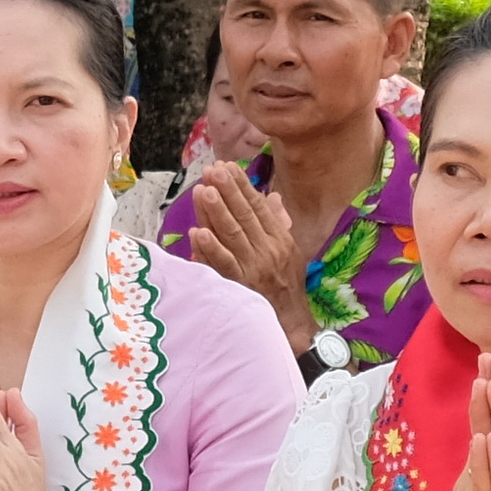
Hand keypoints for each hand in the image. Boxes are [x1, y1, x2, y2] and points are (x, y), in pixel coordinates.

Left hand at [180, 160, 315, 352]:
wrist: (292, 323)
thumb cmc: (286, 285)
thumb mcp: (289, 251)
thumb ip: (278, 223)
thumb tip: (272, 197)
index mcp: (280, 238)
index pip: (259, 206)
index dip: (243, 186)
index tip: (228, 166)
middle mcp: (268, 250)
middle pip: (244, 216)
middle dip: (228, 191)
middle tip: (212, 170)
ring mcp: (254, 268)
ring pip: (232, 235)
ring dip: (217, 212)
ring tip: (203, 191)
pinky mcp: (240, 286)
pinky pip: (223, 265)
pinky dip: (210, 249)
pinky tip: (197, 233)